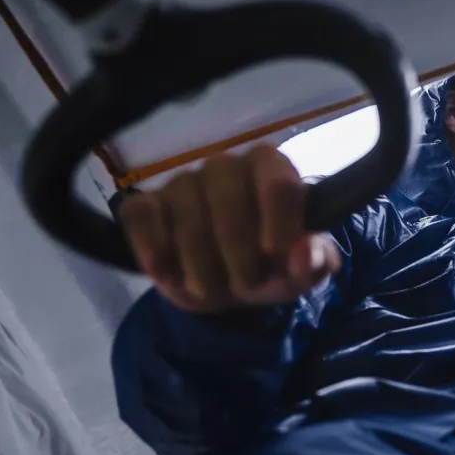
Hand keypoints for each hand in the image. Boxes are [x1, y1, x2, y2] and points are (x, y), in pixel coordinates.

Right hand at [116, 144, 341, 314]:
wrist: (228, 284)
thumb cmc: (271, 266)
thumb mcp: (302, 271)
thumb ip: (315, 260)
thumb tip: (305, 253)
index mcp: (271, 169)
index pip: (277, 181)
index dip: (278, 219)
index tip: (275, 252)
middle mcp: (225, 166)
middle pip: (230, 201)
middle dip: (239, 254)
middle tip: (248, 284)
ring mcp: (182, 183)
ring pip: (187, 216)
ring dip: (202, 265)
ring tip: (212, 287)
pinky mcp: (145, 206)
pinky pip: (139, 216)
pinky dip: (151, 246)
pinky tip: (164, 271)